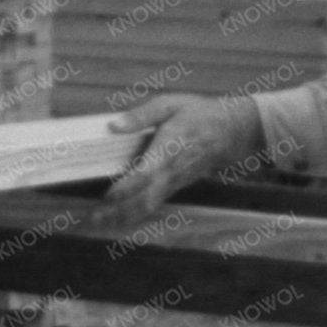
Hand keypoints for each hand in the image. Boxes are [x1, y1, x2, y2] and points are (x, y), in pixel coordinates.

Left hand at [95, 93, 266, 222]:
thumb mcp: (171, 104)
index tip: (108, 195)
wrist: (233, 131)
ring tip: (99, 222)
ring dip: (124, 216)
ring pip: (148, 205)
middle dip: (118, 211)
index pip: (146, 174)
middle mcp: (171, 171)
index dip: (127, 187)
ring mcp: (174, 182)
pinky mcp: (175, 186)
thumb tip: (113, 125)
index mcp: (168, 148)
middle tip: (93, 218)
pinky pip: (154, 204)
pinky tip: (117, 217)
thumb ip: (141, 115)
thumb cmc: (200, 114)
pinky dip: (135, 214)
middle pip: (144, 198)